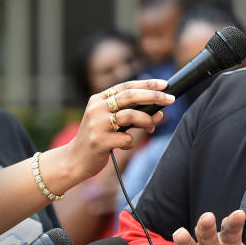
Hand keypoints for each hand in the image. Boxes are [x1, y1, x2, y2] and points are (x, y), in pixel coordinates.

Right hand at [59, 79, 173, 181]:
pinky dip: (131, 142)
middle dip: (154, 96)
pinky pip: (126, 139)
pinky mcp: (99, 141)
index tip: (165, 85)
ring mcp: (96, 124)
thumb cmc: (98, 139)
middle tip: (171, 99)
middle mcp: (96, 108)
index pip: (126, 86)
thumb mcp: (113, 123)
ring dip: (147, 120)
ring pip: (130, 115)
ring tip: (151, 127)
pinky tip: (125, 145)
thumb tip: (160, 113)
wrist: (74, 160)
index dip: (147, 84)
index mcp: (98, 99)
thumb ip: (134, 116)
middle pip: (130, 96)